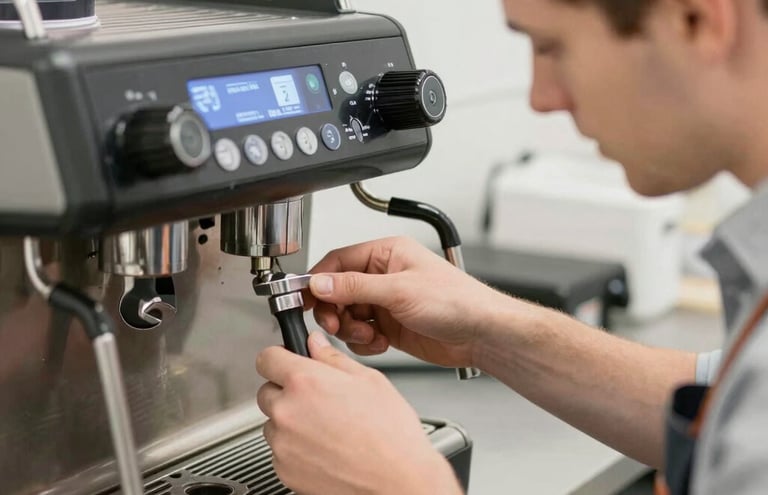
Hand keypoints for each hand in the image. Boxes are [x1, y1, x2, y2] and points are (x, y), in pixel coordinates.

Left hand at [256, 331, 462, 494]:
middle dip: (287, 392)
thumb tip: (316, 344)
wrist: (396, 482)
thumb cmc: (390, 435)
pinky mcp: (284, 470)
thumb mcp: (370, 381)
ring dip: (291, 422)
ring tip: (327, 429)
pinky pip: (280, 452)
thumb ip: (334, 358)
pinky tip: (326, 449)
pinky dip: (296, 449)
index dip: (279, 357)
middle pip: (267, 392)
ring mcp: (283, 444)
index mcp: (305, 382)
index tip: (288, 362)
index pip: (267, 358)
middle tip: (318, 400)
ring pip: (274, 423)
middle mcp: (287, 411)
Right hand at [306, 236, 511, 367]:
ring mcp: (386, 302)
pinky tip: (381, 343)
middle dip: (334, 311)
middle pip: (337, 291)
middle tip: (336, 325)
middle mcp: (383, 276)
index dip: (318, 281)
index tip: (304, 299)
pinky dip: (365, 342)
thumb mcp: (399, 290)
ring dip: (351, 329)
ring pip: (347, 315)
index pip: (338, 262)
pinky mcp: (390, 326)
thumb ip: (354, 287)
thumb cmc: (456, 301)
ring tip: (368, 335)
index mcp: (386, 254)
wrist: (480, 334)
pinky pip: (361, 333)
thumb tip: (320, 283)